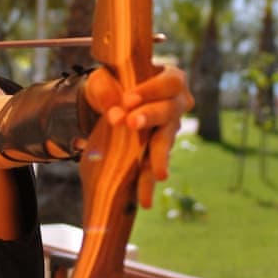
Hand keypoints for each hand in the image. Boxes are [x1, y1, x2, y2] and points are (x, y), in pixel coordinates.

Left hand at [84, 65, 193, 207]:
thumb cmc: (111, 85)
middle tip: (131, 123)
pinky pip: (153, 167)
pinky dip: (147, 182)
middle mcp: (176, 105)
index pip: (171, 82)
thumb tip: (114, 110)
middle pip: (171, 110)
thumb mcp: (102, 80)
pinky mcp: (156, 152)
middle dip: (152, 117)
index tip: (128, 99)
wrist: (105, 106)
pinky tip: (144, 199)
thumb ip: (105, 90)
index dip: (153, 90)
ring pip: (165, 142)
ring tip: (158, 174)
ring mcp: (168, 130)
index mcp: (170, 79)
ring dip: (158, 156)